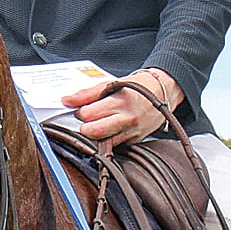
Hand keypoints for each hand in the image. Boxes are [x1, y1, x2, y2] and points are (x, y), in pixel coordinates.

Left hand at [63, 68, 178, 148]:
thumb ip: (88, 94)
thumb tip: (66, 100)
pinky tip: (110, 130)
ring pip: (103, 142)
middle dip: (85, 127)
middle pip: (93, 132)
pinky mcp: (135, 141)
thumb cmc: (138, 86)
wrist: (164, 92)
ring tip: (98, 124)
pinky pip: (114, 145)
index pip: (88, 115)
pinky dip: (108, 139)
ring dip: (96, 135)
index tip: (82, 109)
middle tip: (87, 120)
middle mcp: (127, 119)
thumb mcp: (112, 84)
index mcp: (120, 102)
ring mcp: (132, 132)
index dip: (80, 112)